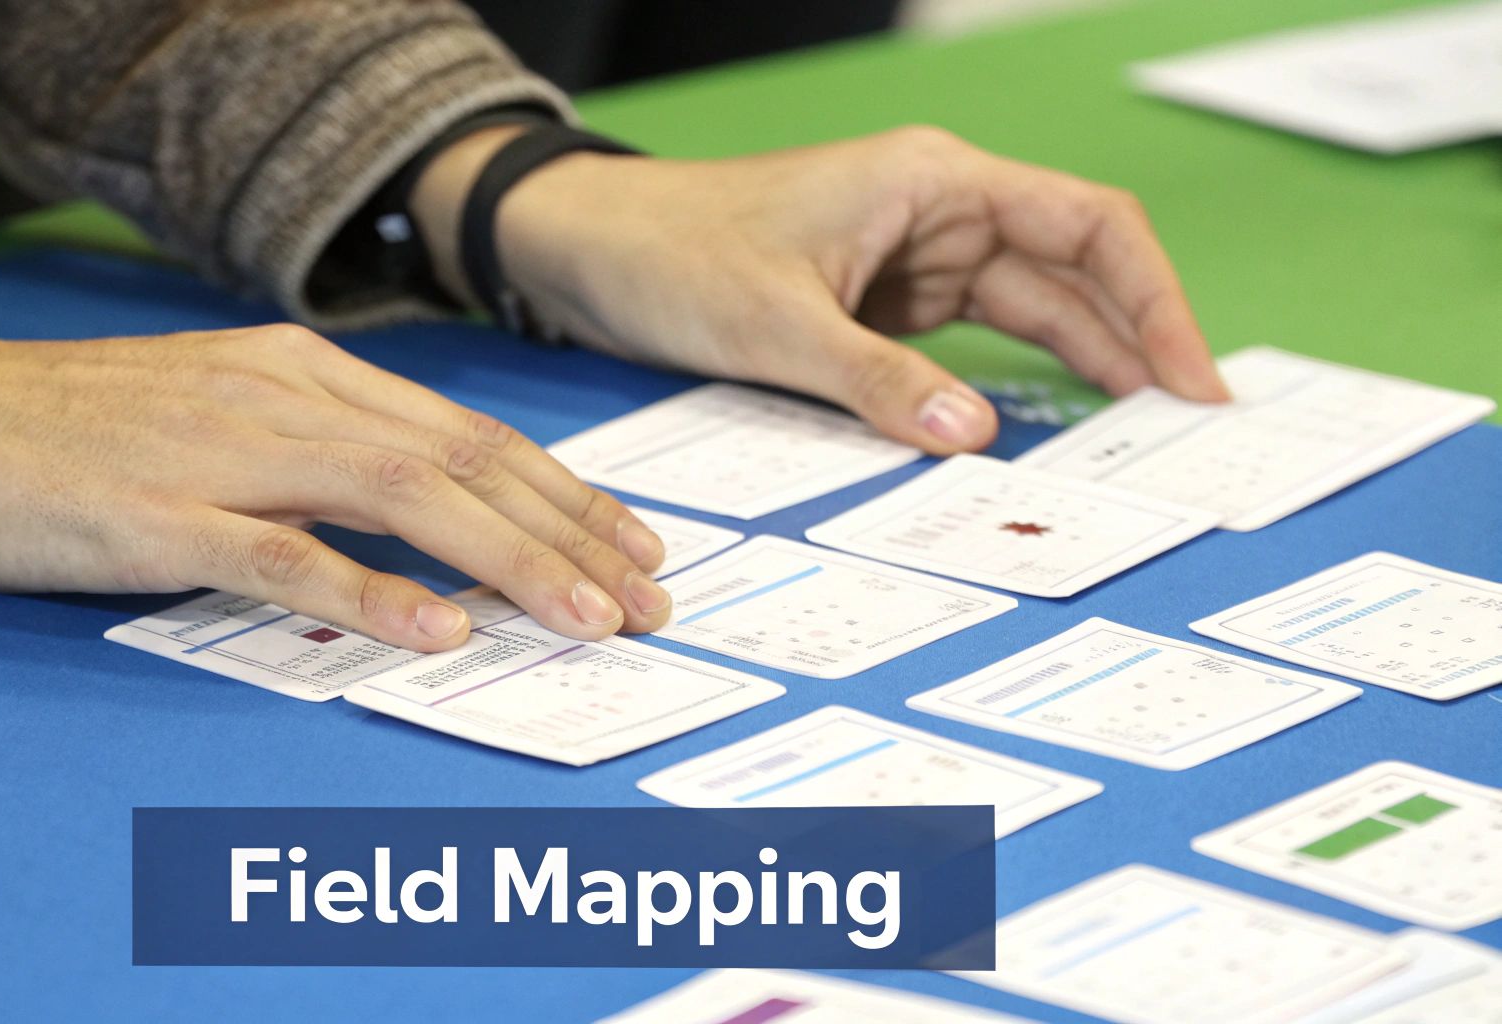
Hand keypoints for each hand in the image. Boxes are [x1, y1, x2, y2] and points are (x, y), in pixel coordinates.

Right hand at [0, 321, 672, 649]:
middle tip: (651, 595)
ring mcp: (222, 452)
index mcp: (301, 374)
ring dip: (510, 560)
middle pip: (462, 463)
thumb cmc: (66, 433)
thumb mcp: (212, 419)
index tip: (634, 543)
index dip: (562, 492)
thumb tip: (412, 528)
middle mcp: (282, 398)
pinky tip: (438, 629)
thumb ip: (311, 458)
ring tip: (588, 614)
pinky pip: (282, 556)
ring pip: (403, 499)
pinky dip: (369, 593)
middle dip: (572, 532)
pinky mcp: (156, 513)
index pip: (465, 434)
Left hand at [427, 125, 1228, 452]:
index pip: (1088, 224)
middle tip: (1189, 436)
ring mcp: (912, 262)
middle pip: (1073, 274)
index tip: (1193, 379)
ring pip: (1028, 314)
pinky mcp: (881, 308)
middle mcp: (938, 213)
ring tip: (1138, 447)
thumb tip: (972, 435)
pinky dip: (1004, 389)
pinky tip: (1038, 436)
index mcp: (935, 182)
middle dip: (1134, 346)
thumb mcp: (777, 325)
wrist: (594, 253)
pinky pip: (966, 348)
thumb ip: (877, 381)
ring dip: (1081, 372)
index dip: (1156, 299)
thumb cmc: (676, 254)